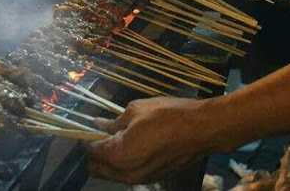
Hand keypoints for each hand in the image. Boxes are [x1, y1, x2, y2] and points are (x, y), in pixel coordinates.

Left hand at [86, 97, 215, 183]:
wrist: (201, 129)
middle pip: (98, 168)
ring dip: (110, 159)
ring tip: (120, 137)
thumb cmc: (168, 116)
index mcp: (118, 155)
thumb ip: (113, 122)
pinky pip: (129, 173)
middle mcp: (126, 173)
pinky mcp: (152, 178)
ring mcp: (140, 178)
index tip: (89, 128)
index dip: (87, 138)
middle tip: (102, 133)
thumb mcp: (135, 111)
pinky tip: (134, 145)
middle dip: (95, 152)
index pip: (91, 150)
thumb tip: (98, 124)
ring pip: (113, 173)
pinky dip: (125, 162)